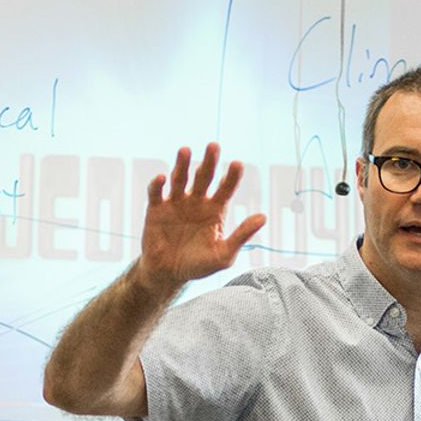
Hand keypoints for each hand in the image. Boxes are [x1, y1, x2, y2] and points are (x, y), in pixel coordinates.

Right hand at [135, 143, 266, 283]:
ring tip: (185, 150)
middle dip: (209, 161)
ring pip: (180, 178)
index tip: (237, 164)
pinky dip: (158, 184)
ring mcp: (176, 202)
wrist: (169, 274)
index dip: (232, 176)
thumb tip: (263, 217)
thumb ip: (241, 235)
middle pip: (204, 176)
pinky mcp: (156, 209)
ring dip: (182, 164)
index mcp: (215, 209)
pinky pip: (157, 193)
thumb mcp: (223, 254)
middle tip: (214, 146)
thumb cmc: (199, 265)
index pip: (226, 187)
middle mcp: (197, 200)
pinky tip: (162, 178)